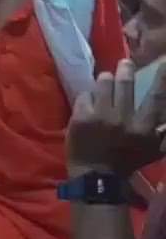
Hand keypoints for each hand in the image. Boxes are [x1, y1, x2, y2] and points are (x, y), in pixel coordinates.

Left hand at [67, 59, 165, 175]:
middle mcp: (123, 119)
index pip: (156, 98)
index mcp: (143, 127)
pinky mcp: (81, 118)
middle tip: (125, 62)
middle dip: (125, 69)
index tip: (165, 62)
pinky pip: (85, 95)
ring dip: (105, 79)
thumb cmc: (127, 162)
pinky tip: (89, 102)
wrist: (95, 176)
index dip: (162, 79)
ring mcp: (100, 117)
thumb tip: (164, 118)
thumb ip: (163, 133)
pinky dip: (88, 97)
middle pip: (125, 84)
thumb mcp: (153, 149)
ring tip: (106, 79)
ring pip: (103, 84)